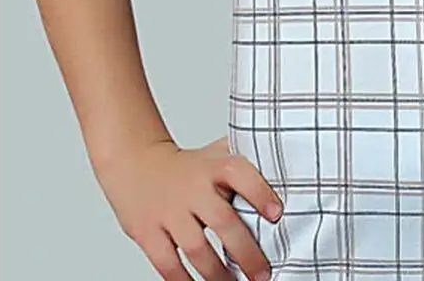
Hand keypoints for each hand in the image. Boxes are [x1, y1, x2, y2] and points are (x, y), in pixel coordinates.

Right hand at [94, 134, 282, 279]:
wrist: (135, 162)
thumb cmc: (187, 165)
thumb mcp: (214, 154)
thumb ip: (245, 160)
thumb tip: (288, 168)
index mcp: (212, 168)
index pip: (239, 173)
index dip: (259, 192)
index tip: (277, 214)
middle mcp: (192, 188)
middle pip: (223, 221)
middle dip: (246, 252)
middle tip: (264, 274)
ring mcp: (169, 212)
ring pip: (197, 250)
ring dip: (219, 275)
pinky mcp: (147, 232)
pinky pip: (168, 264)